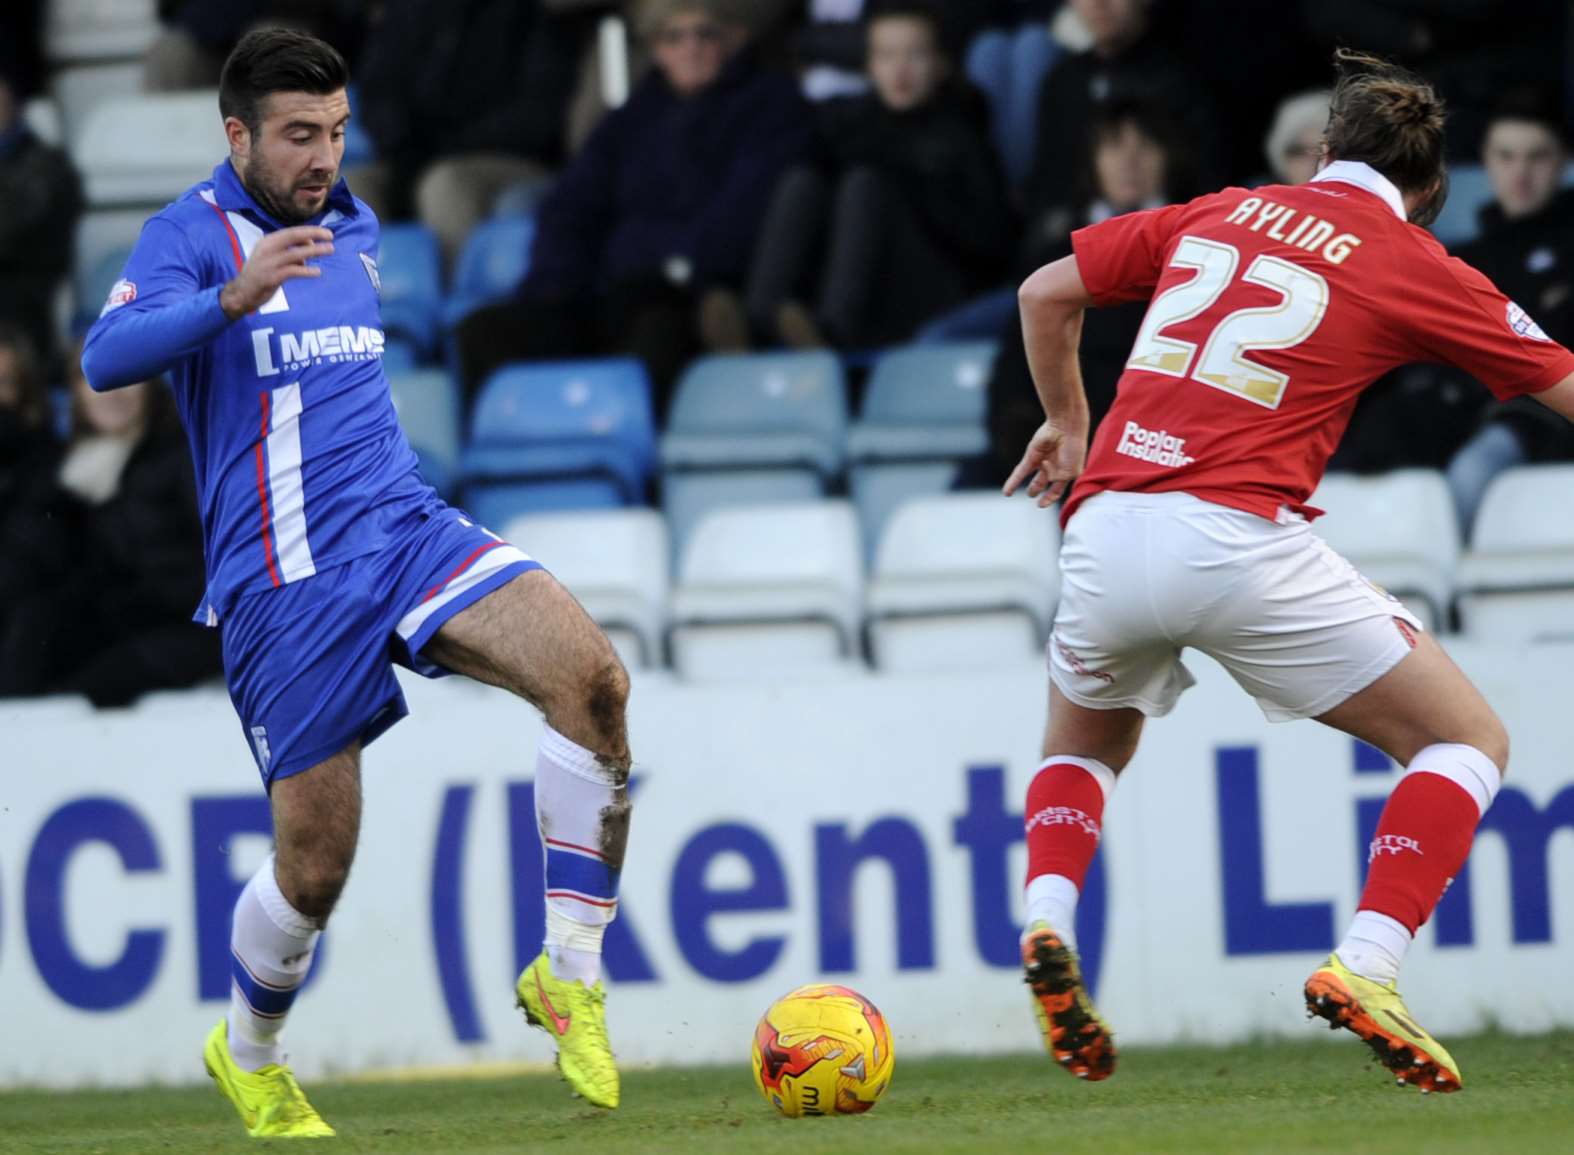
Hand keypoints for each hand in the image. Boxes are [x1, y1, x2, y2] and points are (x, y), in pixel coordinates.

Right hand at [219, 226, 333, 318]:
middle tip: (331, 236)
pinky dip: (307, 270)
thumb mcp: (273, 258)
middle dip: (313, 234)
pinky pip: (293, 271)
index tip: (326, 232)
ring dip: (315, 250)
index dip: (310, 231)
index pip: (291, 232)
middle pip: (293, 237)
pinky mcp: (272, 277)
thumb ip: (291, 252)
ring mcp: (269, 263)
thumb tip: (311, 247)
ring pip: (296, 253)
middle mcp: (267, 249)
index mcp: (267, 241)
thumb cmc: (261, 274)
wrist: (241, 292)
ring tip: (330, 249)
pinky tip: (318, 272)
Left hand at [1002, 420, 1086, 507]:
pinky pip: (1021, 472)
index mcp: (1067, 471)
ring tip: (1028, 494)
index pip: (1057, 489)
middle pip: (1044, 482)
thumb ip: (1058, 480)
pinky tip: (1007, 493)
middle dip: (1038, 489)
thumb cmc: (1073, 448)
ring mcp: (1042, 461)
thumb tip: (1047, 480)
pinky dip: (1014, 482)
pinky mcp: (1031, 456)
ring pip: (1034, 478)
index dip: (1050, 497)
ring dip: (1031, 487)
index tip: (1041, 505)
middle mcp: (1055, 466)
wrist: (1066, 427)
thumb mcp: (1071, 471)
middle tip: (1033, 496)